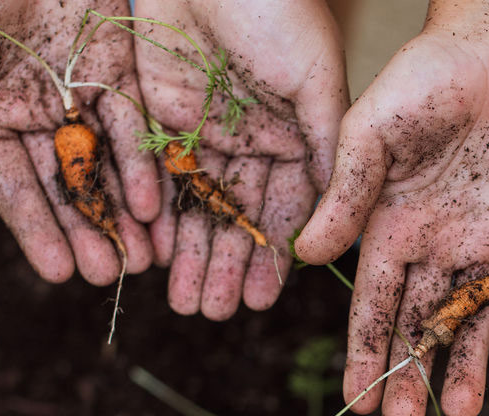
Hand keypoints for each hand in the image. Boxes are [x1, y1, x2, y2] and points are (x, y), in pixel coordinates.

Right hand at [0, 0, 158, 283]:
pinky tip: (154, 205)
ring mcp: (79, 92)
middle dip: (88, 231)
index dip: (36, 230)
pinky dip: (143, 165)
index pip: (14, 185)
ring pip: (105, 164)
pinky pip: (133, 125)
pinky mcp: (117, 69)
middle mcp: (35, 112)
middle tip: (110, 275)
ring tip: (142, 257)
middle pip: (67, 184)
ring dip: (123, 212)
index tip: (59, 273)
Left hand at [133, 0, 346, 318]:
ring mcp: (203, 129)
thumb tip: (336, 214)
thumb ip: (328, 147)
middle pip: (236, 216)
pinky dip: (153, 215)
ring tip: (185, 302)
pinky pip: (153, 175)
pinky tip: (152, 253)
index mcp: (295, 136)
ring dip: (189, 253)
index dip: (271, 257)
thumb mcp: (317, 79)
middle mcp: (251, 141)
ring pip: (195, 205)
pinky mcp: (157, 113)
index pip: (285, 210)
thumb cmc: (277, 7)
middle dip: (225, 266)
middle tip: (214, 313)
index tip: (260, 300)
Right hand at [295, 0, 488, 415]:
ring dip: (468, 364)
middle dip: (409, 373)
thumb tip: (304, 255)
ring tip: (463, 412)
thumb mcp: (372, 133)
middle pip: (419, 323)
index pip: (373, 305)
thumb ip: (347, 194)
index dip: (364, 352)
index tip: (356, 401)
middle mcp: (436, 247)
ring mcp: (487, 242)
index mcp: (390, 229)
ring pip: (474, 318)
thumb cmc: (420, 79)